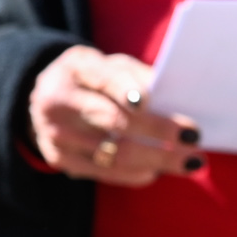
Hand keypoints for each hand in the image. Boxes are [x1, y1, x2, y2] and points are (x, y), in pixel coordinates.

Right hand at [27, 44, 203, 186]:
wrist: (43, 98)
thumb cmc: (90, 78)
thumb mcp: (107, 63)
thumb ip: (135, 76)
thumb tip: (174, 98)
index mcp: (75, 69)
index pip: (104, 80)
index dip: (125, 90)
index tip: (148, 102)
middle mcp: (60, 103)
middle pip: (114, 122)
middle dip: (158, 131)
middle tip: (193, 138)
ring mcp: (58, 135)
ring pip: (114, 154)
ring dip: (157, 160)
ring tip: (189, 162)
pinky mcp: (61, 160)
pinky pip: (106, 172)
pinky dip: (136, 173)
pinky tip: (156, 170)